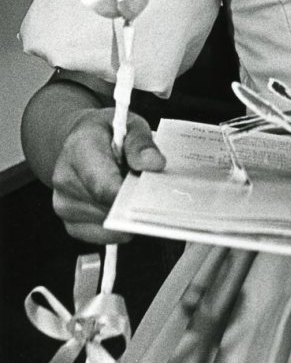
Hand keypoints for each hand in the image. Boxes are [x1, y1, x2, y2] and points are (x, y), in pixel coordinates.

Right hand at [51, 108, 165, 244]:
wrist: (80, 142)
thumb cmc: (107, 134)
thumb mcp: (130, 126)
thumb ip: (142, 144)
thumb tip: (154, 163)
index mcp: (79, 149)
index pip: (103, 185)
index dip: (129, 196)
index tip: (151, 197)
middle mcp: (65, 179)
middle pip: (107, 207)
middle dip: (133, 203)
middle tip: (147, 189)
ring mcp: (64, 205)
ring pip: (108, 225)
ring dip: (125, 213)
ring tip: (129, 191)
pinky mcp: (70, 224)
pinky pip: (104, 236)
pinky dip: (119, 226)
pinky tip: (121, 205)